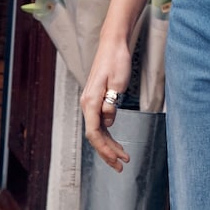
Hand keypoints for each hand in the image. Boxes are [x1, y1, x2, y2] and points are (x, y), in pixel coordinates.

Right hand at [80, 40, 131, 171]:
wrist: (113, 44)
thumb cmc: (117, 60)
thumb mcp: (118, 82)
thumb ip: (111, 104)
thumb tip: (108, 123)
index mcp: (91, 101)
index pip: (94, 134)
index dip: (105, 149)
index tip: (118, 159)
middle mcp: (87, 104)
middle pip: (95, 136)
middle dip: (108, 152)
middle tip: (122, 165)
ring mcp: (90, 102)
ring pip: (97, 131)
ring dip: (108, 145)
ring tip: (122, 157)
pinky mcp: (95, 99)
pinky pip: (99, 122)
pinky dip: (107, 134)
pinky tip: (115, 141)